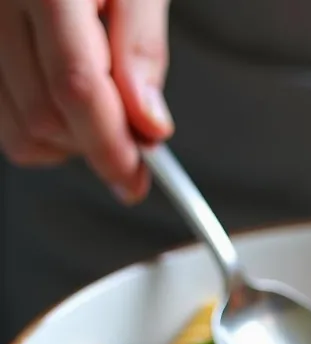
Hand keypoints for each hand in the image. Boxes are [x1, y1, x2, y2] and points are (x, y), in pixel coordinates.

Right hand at [0, 0, 172, 201]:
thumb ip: (141, 49)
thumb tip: (148, 124)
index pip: (76, 89)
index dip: (111, 148)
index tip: (134, 179)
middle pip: (42, 117)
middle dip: (95, 144)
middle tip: (131, 136)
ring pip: (14, 128)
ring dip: (67, 142)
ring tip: (98, 110)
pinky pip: (0, 112)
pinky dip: (38, 124)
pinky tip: (63, 102)